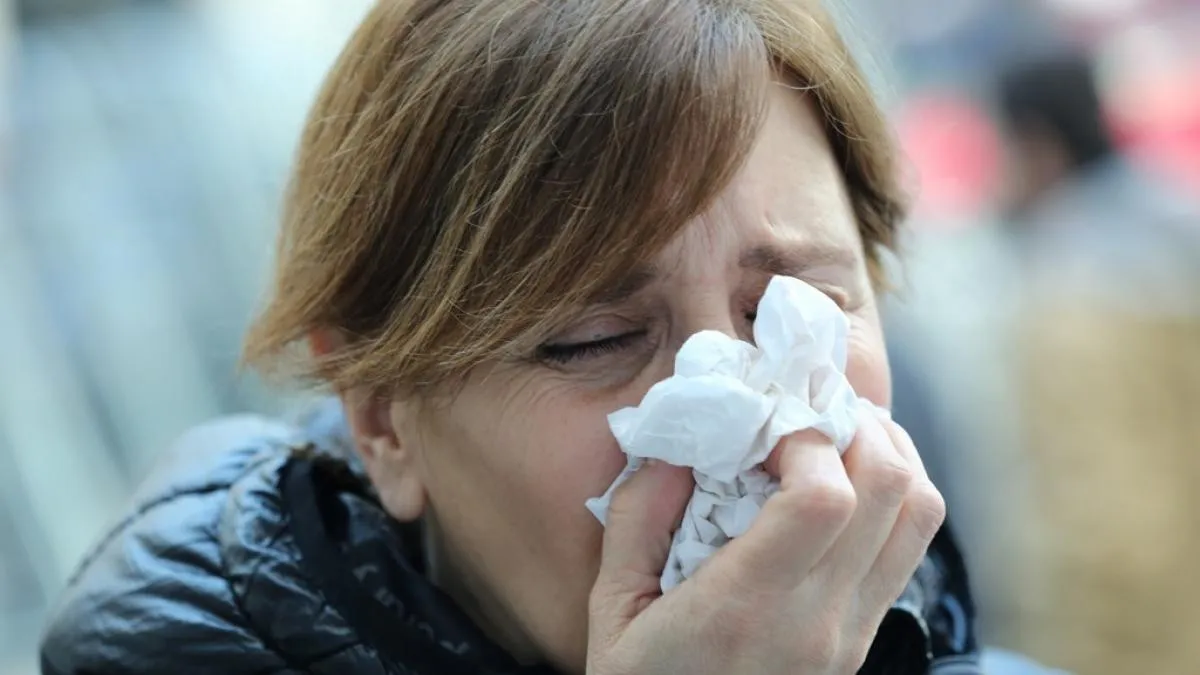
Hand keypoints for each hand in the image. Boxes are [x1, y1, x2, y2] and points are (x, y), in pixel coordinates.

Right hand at [586, 409, 944, 673]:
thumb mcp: (610, 610)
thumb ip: (636, 519)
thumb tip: (677, 448)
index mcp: (745, 609)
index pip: (824, 499)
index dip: (806, 437)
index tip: (764, 424)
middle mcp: (818, 622)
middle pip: (890, 490)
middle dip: (856, 425)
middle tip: (807, 409)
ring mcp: (852, 634)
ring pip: (919, 514)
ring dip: (888, 454)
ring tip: (835, 434)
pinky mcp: (864, 640)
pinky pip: (908, 546)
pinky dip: (893, 494)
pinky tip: (845, 482)